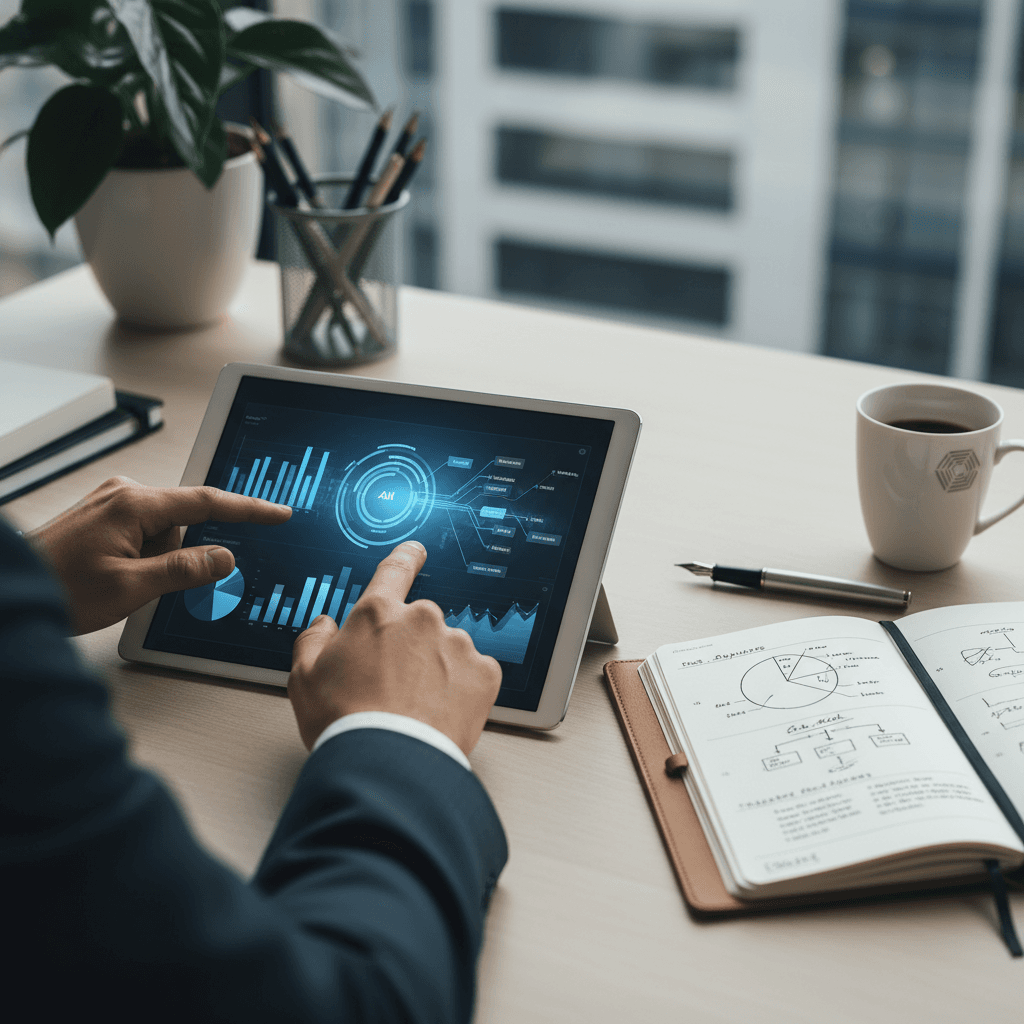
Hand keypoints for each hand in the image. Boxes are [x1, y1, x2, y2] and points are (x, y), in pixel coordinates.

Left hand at [27, 476, 291, 633]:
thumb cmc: (58, 588)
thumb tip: (225, 557)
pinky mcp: (103, 515)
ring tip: (115, 582)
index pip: (208, 502)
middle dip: (175, 556)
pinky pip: (143, 534)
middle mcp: (124, 494)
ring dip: (153, 561)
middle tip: (140, 583)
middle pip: (182, 523)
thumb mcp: (132, 588)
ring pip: (163, 533)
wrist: (8, 592)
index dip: (249, 510)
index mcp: (135, 504)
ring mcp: (112, 503)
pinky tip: (111, 575)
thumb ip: (186, 569)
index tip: (278, 513)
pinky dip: (140, 557)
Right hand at [289, 540, 501, 755]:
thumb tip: (325, 626)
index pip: (394, 571)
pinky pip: (475, 674)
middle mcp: (422, 619)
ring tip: (415, 708)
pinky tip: (440, 712)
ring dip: (437, 670)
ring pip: (449, 650)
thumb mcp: (304, 678)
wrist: (389, 765)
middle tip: (393, 687)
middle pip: (420, 625)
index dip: (406, 557)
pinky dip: (462, 690)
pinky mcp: (484, 673)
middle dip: (411, 649)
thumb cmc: (345, 723)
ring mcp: (457, 645)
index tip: (415, 550)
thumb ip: (313, 640)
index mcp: (377, 613)